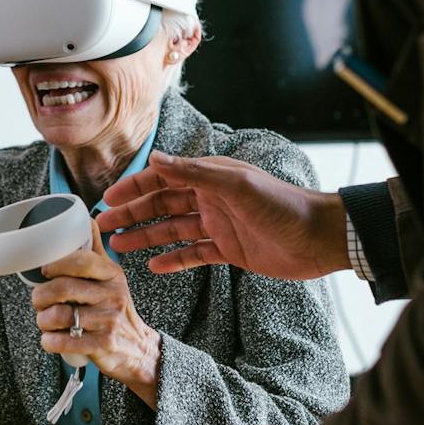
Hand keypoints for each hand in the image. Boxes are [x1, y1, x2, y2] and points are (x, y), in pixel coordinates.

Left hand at [31, 243, 161, 406]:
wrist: (139, 348)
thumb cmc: (117, 311)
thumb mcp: (113, 278)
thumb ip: (96, 252)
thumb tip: (88, 219)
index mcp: (112, 275)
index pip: (82, 261)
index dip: (57, 264)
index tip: (45, 271)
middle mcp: (113, 295)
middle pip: (63, 289)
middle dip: (40, 296)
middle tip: (39, 301)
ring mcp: (109, 321)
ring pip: (59, 316)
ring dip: (42, 320)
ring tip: (45, 321)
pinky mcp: (103, 345)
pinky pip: (64, 341)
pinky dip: (49, 341)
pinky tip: (50, 339)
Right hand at [96, 153, 348, 279]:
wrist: (319, 238)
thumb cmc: (283, 205)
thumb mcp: (236, 185)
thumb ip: (193, 172)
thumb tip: (156, 158)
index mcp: (212, 177)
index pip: (164, 178)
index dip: (135, 187)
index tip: (109, 199)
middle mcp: (212, 199)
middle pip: (163, 205)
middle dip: (133, 214)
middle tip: (104, 227)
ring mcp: (220, 225)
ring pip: (174, 229)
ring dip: (147, 236)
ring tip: (119, 248)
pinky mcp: (230, 250)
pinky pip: (194, 253)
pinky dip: (174, 259)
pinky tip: (153, 267)